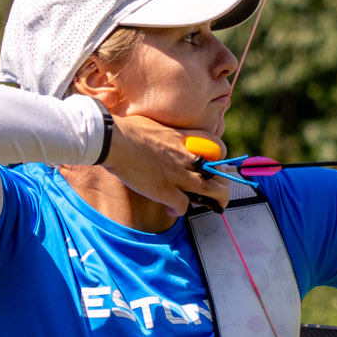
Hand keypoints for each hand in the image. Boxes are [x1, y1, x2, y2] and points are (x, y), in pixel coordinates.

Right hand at [100, 114, 230, 216]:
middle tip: (219, 191)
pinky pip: (183, 206)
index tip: (214, 165)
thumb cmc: (128, 129)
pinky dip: (180, 211)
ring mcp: (177, 174)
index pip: (218, 147)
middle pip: (218, 173)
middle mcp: (186, 157)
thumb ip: (169, 135)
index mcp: (185, 139)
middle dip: (223, 184)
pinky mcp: (164, 190)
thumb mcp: (158, 125)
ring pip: (209, 191)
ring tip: (214, 206)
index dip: (220, 158)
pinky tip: (172, 210)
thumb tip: (166, 139)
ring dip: (215, 201)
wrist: (113, 140)